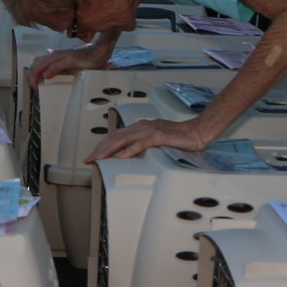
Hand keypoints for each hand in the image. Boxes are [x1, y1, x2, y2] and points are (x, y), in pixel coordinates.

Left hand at [26, 44, 108, 88]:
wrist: (97, 51)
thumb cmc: (84, 58)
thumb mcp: (67, 64)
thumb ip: (58, 68)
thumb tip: (49, 77)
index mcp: (54, 55)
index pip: (37, 62)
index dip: (32, 74)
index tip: (34, 84)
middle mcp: (56, 54)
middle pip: (36, 63)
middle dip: (31, 76)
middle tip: (34, 87)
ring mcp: (62, 56)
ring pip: (42, 63)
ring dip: (37, 75)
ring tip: (37, 85)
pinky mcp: (70, 59)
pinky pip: (57, 65)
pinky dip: (50, 71)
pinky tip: (47, 76)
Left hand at [87, 115, 212, 163]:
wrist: (197, 132)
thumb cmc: (179, 138)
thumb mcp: (157, 140)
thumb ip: (144, 144)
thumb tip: (131, 155)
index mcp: (141, 127)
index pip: (116, 135)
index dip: (103, 145)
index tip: (93, 155)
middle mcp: (142, 126)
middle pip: (115, 137)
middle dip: (100, 148)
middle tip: (89, 159)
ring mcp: (150, 130)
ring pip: (124, 139)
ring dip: (109, 150)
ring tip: (99, 158)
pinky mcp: (159, 136)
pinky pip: (141, 144)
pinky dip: (129, 150)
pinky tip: (121, 157)